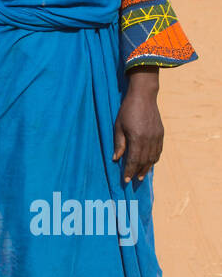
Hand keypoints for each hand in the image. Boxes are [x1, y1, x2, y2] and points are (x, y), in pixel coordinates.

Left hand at [113, 68, 162, 183]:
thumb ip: (119, 144)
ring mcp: (157, 137)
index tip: (126, 180)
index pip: (134, 160)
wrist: (144, 96)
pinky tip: (150, 162)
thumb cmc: (127, 110)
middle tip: (133, 180)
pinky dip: (154, 159)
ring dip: (147, 168)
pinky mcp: (161, 133)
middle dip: (138, 172)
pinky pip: (159, 150)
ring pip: (153, 157)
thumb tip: (116, 158)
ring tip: (141, 175)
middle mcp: (149, 140)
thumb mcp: (118, 126)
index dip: (129, 171)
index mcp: (137, 139)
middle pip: (144, 161)